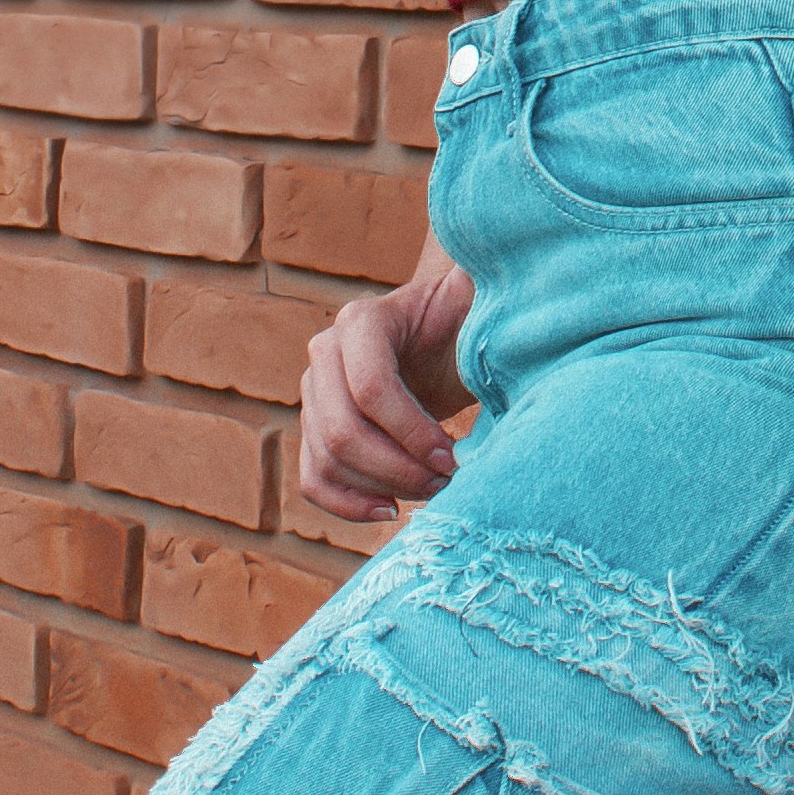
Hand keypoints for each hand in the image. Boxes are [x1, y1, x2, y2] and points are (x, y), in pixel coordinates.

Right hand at [298, 249, 475, 523]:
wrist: (441, 332)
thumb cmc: (468, 317)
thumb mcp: (478, 301)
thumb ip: (480, 290)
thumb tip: (476, 284)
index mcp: (364, 319)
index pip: (371, 387)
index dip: (411, 430)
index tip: (455, 455)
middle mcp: (325, 352)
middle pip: (343, 430)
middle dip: (399, 467)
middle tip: (448, 482)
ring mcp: (314, 393)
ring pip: (327, 459)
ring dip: (382, 487)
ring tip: (434, 491)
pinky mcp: (315, 428)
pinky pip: (313, 478)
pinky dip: (346, 505)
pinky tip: (390, 510)